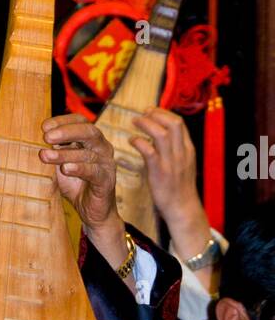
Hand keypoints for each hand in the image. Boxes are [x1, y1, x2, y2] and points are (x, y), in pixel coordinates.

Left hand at [39, 115, 127, 270]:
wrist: (91, 212)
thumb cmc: (75, 184)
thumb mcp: (59, 165)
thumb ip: (52, 151)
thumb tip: (31, 139)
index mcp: (91, 140)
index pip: (80, 121)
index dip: (63, 121)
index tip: (44, 127)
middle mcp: (102, 148)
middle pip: (88, 132)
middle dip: (66, 132)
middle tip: (46, 137)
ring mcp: (107, 164)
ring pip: (87, 153)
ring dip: (64, 153)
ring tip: (45, 155)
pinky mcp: (107, 181)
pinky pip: (94, 172)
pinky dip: (79, 169)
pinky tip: (65, 169)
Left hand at [130, 109, 208, 246]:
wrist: (182, 207)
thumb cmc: (179, 187)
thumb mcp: (182, 163)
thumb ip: (174, 148)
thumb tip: (160, 135)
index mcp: (188, 149)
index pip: (179, 123)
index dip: (164, 113)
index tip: (151, 111)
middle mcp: (182, 152)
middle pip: (174, 123)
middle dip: (157, 113)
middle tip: (143, 112)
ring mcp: (171, 162)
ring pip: (162, 134)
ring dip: (146, 124)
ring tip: (135, 122)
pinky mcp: (160, 172)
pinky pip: (149, 151)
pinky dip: (139, 142)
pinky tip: (132, 141)